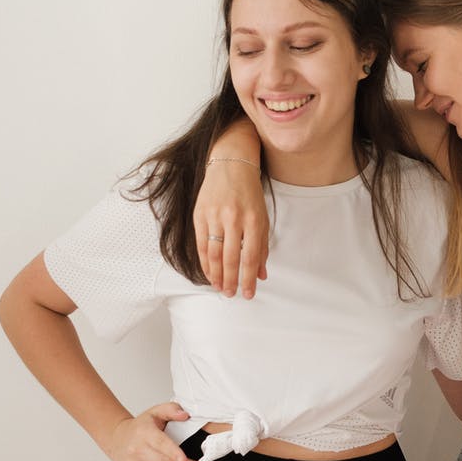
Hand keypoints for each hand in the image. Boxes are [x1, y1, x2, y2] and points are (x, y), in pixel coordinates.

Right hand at [194, 160, 268, 297]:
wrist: (231, 166)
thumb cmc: (249, 194)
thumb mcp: (262, 218)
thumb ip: (262, 247)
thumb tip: (261, 274)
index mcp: (253, 220)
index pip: (250, 257)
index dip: (249, 279)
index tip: (248, 293)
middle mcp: (233, 219)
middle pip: (230, 258)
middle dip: (231, 281)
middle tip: (231, 294)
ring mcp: (215, 216)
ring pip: (213, 254)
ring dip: (216, 275)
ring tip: (219, 288)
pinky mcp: (200, 214)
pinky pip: (201, 244)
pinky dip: (204, 262)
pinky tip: (208, 273)